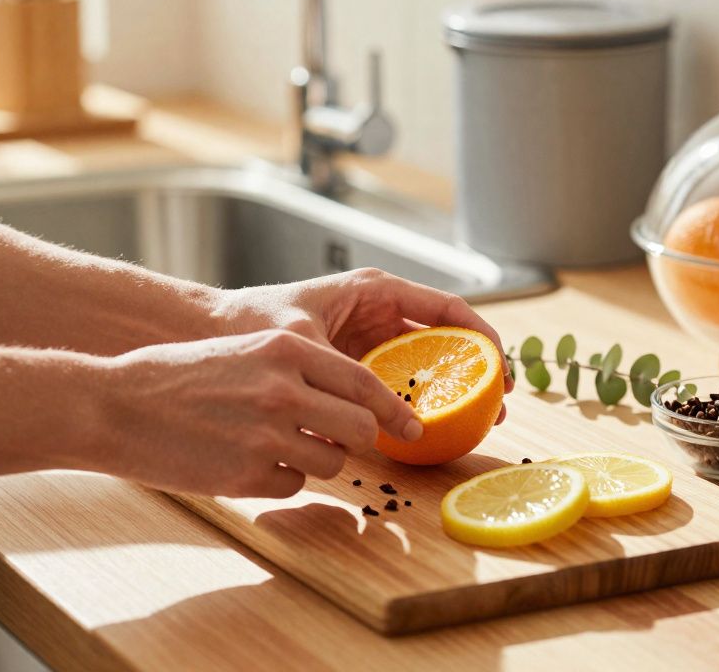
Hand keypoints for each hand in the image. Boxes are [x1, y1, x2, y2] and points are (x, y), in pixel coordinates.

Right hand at [91, 329, 422, 497]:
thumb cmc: (175, 377)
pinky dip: (278, 480)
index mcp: (285, 350)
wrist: (113, 405)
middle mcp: (284, 390)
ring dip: (315, 461)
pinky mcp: (247, 476)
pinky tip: (242, 462)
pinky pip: (292, 486)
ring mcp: (267, 436)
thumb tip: (349, 403)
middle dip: (360, 441)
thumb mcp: (243, 353)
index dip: (394, 409)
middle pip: (360, 429)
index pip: (365, 384)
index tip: (411, 425)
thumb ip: (295, 371)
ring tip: (271, 446)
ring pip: (331, 463)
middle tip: (345, 442)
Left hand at [212, 268, 512, 422]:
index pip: (445, 307)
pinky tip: (434, 429)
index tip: (499, 365)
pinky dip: (422, 401)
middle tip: (498, 405)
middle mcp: (381, 311)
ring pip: (429, 361)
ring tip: (479, 422)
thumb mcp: (300, 341)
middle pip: (447, 337)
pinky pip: (403, 381)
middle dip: (478, 368)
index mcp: (375, 290)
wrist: (220, 332)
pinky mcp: (361, 363)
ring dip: (455, 389)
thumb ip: (334, 371)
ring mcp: (373, 338)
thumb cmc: (254, 320)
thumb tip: (366, 411)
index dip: (480, 334)